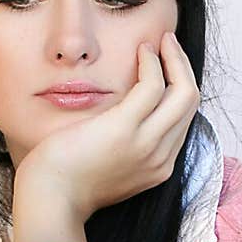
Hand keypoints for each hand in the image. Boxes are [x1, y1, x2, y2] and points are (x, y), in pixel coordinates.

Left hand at [13, 31, 199, 222]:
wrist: (50, 200)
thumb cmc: (68, 181)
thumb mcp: (109, 165)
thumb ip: (126, 145)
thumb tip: (124, 115)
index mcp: (158, 167)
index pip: (183, 120)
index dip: (180, 88)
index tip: (167, 67)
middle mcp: (160, 158)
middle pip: (191, 104)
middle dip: (184, 69)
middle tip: (168, 44)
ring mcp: (146, 145)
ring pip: (184, 93)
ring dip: (174, 59)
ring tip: (158, 42)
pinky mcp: (125, 129)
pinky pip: (153, 86)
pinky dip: (152, 62)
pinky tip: (141, 51)